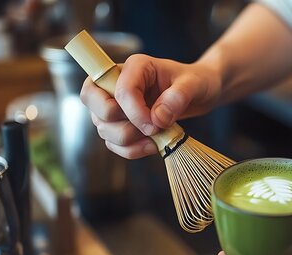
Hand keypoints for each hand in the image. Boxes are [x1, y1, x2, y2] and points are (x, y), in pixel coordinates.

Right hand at [80, 54, 221, 158]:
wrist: (199, 94)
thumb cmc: (196, 82)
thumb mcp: (195, 84)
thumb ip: (178, 96)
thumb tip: (158, 117)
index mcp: (135, 67)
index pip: (119, 89)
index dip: (134, 112)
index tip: (156, 126)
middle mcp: (118, 82)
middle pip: (92, 101)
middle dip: (117, 123)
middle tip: (149, 128)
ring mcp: (115, 104)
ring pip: (102, 127)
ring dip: (127, 141)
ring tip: (155, 138)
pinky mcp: (120, 123)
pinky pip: (113, 143)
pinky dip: (130, 150)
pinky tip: (151, 146)